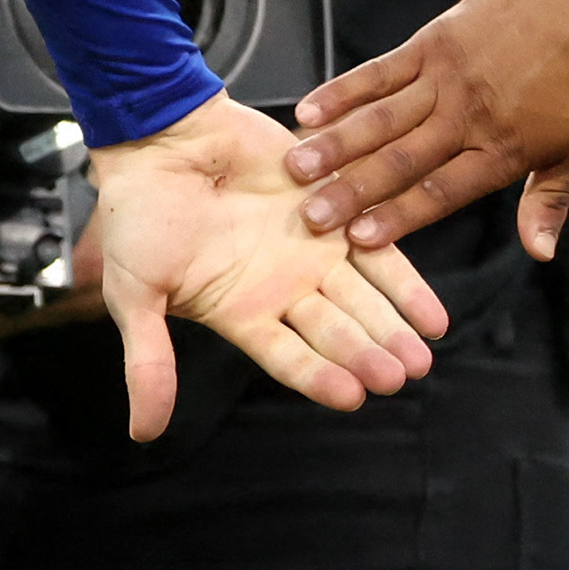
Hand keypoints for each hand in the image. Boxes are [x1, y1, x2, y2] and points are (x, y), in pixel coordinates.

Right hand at [84, 93, 454, 441]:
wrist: (161, 136)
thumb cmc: (137, 214)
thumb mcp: (135, 294)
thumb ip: (148, 361)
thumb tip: (143, 434)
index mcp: (241, 313)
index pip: (289, 357)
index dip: (320, 377)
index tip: (352, 395)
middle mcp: (283, 288)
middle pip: (336, 331)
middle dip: (369, 355)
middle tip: (399, 375)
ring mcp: (310, 250)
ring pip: (362, 298)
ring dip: (393, 326)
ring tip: (421, 354)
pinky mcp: (332, 208)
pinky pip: (378, 249)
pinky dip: (405, 281)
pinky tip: (432, 314)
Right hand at [289, 0, 568, 257]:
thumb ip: (549, 200)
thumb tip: (538, 253)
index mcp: (503, 150)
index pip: (442, 192)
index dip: (399, 217)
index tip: (358, 240)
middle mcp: (468, 117)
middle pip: (401, 160)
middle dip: (353, 191)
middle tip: (308, 216)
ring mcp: (447, 78)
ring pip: (382, 117)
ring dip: (336, 143)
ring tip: (294, 167)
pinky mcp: (435, 42)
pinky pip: (382, 70)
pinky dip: (344, 90)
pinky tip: (308, 108)